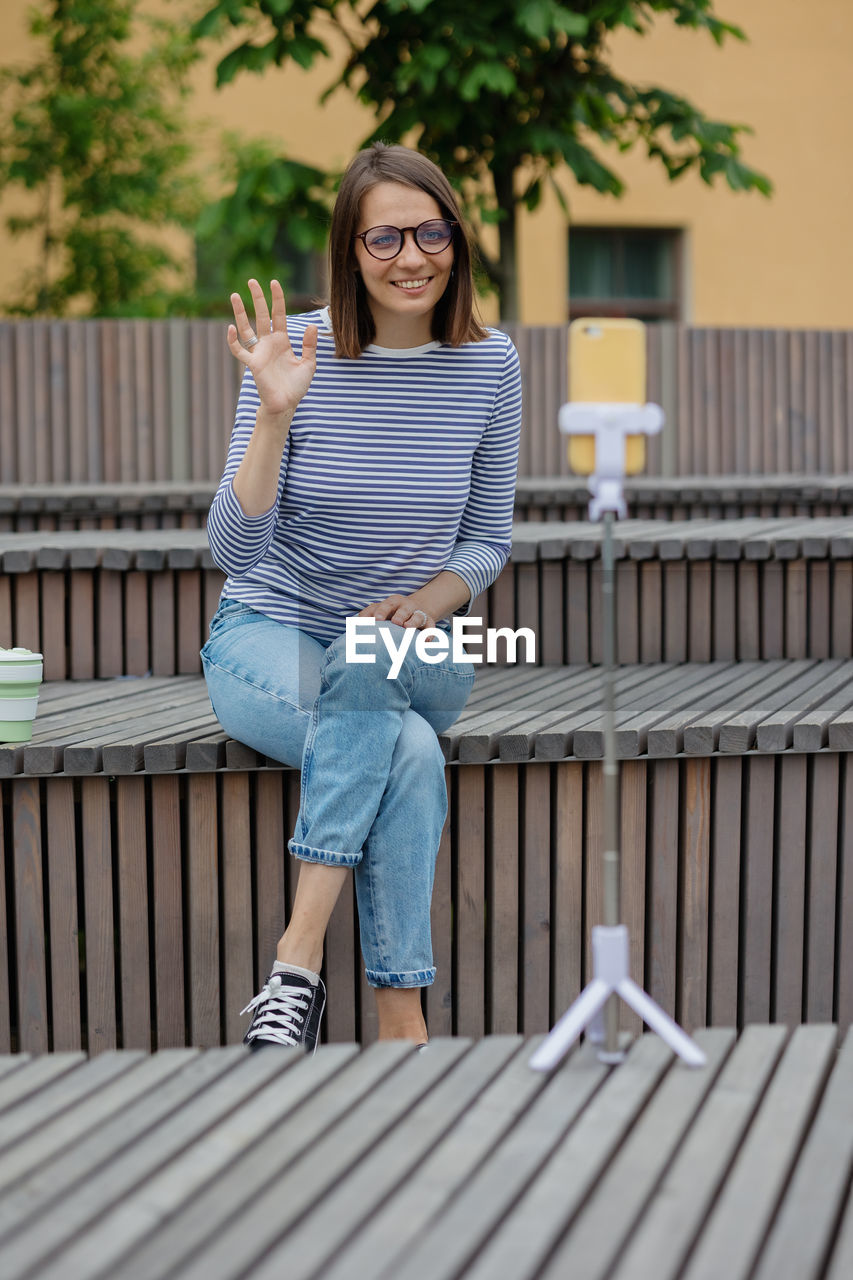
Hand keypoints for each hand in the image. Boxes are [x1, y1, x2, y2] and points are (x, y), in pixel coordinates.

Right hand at [227, 279, 316, 415]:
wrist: (286, 404)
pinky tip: (230, 328)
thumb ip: (309, 345)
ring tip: (233, 295)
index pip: (279, 315)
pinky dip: (233, 341)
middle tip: (251, 281)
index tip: (274, 282)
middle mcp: (269, 343)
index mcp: (282, 341)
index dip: (277, 299)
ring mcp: (259, 352)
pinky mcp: (253, 363)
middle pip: (262, 315)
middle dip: (257, 298)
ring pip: (247, 328)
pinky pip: (240, 350)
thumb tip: (312, 325)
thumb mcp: (309, 364)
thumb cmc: (296, 386)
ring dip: (240, 312)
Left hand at [356, 595, 434, 628]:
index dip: (381, 612)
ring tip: (408, 628)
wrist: (415, 609)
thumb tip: (351, 626)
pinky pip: (431, 627)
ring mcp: (418, 613)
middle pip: (403, 609)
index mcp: (392, 603)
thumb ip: (366, 616)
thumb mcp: (379, 611)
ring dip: (413, 621)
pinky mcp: (428, 622)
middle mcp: (406, 606)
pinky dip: (429, 634)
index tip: (375, 620)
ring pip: (418, 616)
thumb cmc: (391, 613)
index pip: (385, 605)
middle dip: (399, 615)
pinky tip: (426, 641)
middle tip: (395, 622)